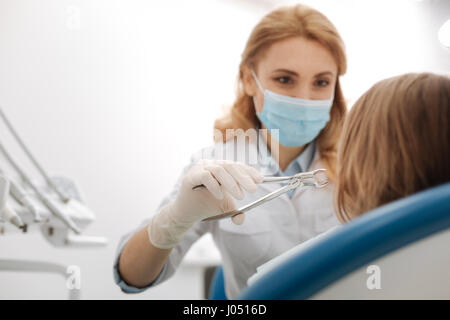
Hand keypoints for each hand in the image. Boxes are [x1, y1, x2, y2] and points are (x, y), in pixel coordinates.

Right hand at [148, 159, 262, 248]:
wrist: (186, 214)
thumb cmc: (206, 205)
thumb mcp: (225, 209)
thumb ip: (235, 211)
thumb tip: (241, 218)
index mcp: (220, 168)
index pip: (236, 166)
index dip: (249, 171)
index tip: (261, 180)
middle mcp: (210, 165)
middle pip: (230, 166)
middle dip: (244, 178)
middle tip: (254, 190)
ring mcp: (200, 169)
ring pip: (219, 170)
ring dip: (232, 183)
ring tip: (240, 196)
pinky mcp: (190, 176)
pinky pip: (205, 176)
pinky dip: (215, 186)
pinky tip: (220, 196)